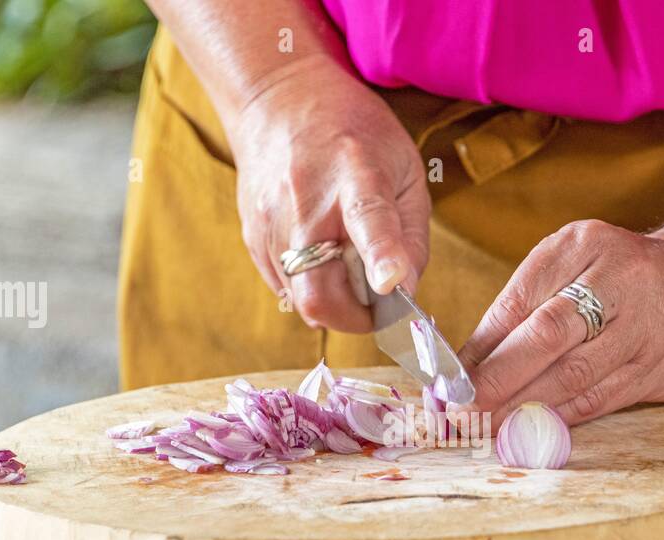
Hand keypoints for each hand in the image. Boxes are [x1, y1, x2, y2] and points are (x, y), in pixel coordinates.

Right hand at [226, 56, 429, 332]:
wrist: (277, 97)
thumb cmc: (353, 133)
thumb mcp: (403, 168)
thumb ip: (411, 234)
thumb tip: (407, 289)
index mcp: (355, 174)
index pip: (367, 218)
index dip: (381, 255)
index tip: (392, 284)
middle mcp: (305, 201)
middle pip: (318, 289)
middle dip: (352, 318)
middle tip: (374, 305)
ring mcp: (271, 221)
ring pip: (300, 298)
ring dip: (332, 301)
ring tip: (347, 268)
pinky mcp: (252, 235)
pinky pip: (283, 287)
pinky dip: (308, 287)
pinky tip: (320, 256)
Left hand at [455, 218, 663, 427]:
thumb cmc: (625, 278)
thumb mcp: (576, 266)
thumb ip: (525, 307)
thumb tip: (464, 365)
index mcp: (581, 245)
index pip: (518, 301)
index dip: (478, 347)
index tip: (446, 382)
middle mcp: (614, 278)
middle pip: (546, 335)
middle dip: (496, 380)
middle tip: (459, 412)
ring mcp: (642, 324)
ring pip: (573, 375)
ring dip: (523, 408)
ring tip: (485, 429)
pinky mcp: (659, 365)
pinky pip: (601, 398)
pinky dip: (561, 418)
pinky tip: (529, 432)